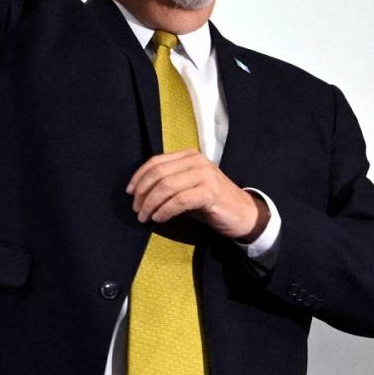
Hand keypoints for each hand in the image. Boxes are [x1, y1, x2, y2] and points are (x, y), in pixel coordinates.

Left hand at [127, 150, 267, 241]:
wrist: (244, 214)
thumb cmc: (211, 202)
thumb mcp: (188, 186)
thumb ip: (169, 181)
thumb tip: (139, 191)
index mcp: (189, 156)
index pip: (156, 162)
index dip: (139, 177)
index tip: (129, 192)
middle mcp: (197, 161)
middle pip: (159, 174)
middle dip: (142, 193)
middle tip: (136, 209)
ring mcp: (205, 175)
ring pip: (167, 186)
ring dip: (151, 204)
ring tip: (144, 217)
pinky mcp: (210, 192)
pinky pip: (179, 200)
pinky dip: (165, 210)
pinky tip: (159, 218)